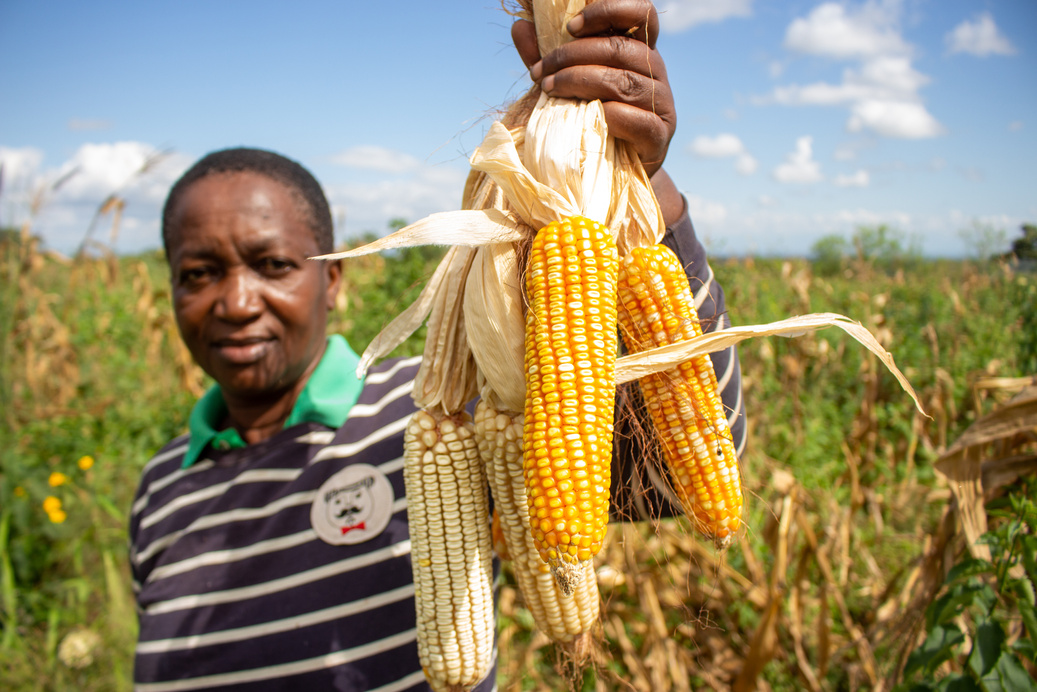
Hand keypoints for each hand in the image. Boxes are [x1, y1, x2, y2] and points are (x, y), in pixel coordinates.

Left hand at [512, 0, 675, 178]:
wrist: (614, 171)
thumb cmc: (592, 119)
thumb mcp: (569, 83)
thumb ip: (550, 57)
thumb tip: (520, 27)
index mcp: (638, 50)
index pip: (641, 13)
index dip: (608, 10)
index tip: (569, 27)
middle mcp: (655, 71)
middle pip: (620, 48)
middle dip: (572, 55)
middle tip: (540, 71)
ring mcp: (661, 104)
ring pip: (624, 81)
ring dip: (579, 82)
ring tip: (548, 89)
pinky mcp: (659, 136)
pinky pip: (638, 119)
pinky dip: (610, 115)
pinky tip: (585, 116)